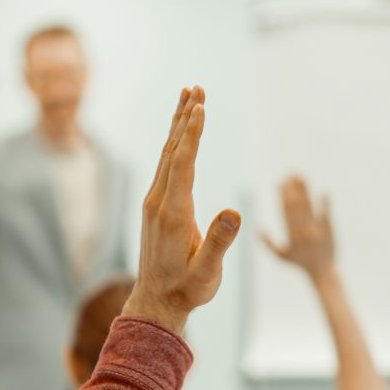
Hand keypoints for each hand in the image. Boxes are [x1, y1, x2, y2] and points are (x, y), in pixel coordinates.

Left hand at [122, 87, 241, 335]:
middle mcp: (160, 201)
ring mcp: (155, 202)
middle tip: (196, 86)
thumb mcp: (208, 273)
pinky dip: (175, 142)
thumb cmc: (187, 290)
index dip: (192, 134)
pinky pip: (166, 164)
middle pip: (172, 149)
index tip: (200, 106)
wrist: (157, 303)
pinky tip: (180, 131)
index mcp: (173, 213)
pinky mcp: (156, 205)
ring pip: (167, 154)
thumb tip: (234, 213)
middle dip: (185, 117)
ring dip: (179, 124)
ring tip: (189, 96)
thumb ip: (219, 243)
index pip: (183, 163)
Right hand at [262, 176, 336, 278]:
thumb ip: (268, 243)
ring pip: (309, 206)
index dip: (282, 195)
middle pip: (296, 205)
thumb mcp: (281, 256)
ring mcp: (317, 230)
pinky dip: (324, 202)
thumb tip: (257, 228)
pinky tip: (322, 191)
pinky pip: (325, 213)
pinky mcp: (329, 229)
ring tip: (301, 177)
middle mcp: (303, 231)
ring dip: (305, 190)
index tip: (279, 181)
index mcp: (291, 235)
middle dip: (292, 188)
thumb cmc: (300, 263)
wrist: (323, 272)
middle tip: (289, 174)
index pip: (285, 210)